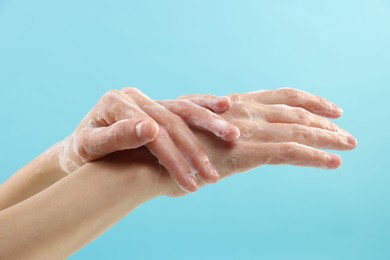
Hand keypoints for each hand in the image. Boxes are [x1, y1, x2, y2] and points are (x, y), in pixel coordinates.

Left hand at [49, 87, 239, 191]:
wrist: (79, 150)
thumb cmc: (81, 154)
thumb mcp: (89, 147)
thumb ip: (117, 136)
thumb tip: (150, 128)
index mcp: (116, 103)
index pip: (153, 133)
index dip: (172, 158)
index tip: (190, 182)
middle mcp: (134, 97)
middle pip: (172, 120)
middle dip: (195, 149)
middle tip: (213, 174)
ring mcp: (147, 100)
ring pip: (183, 109)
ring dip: (210, 123)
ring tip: (233, 135)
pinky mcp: (156, 106)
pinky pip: (183, 104)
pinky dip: (203, 106)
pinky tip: (224, 105)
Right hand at [143, 88, 356, 196]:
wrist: (148, 157)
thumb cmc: (170, 147)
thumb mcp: (199, 132)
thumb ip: (219, 131)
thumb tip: (231, 140)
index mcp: (234, 105)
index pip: (280, 96)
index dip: (308, 100)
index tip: (328, 108)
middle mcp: (243, 112)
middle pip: (294, 110)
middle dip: (323, 118)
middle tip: (344, 129)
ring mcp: (245, 131)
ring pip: (297, 130)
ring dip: (326, 138)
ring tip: (349, 145)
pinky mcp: (244, 153)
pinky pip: (288, 153)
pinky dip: (314, 157)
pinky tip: (333, 163)